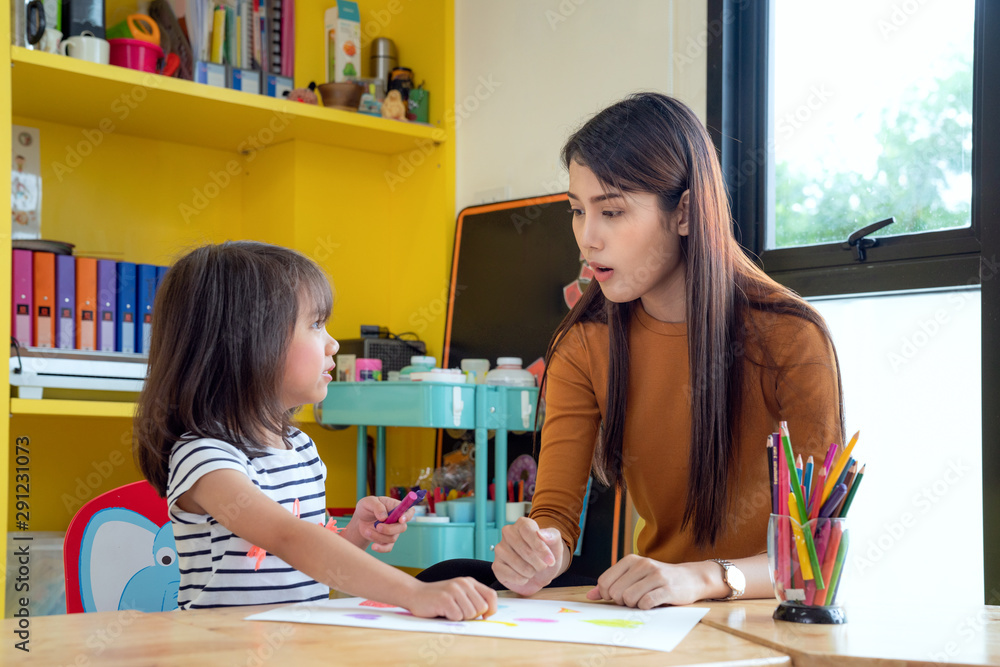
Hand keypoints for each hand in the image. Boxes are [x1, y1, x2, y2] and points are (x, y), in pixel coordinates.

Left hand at [345, 496, 412, 552]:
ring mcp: (393, 531)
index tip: (400, 519)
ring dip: (378, 536)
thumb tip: (384, 517)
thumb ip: (377, 507)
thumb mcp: (369, 502)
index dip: (407, 516)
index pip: (409, 511)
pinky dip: (381, 548)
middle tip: (377, 526)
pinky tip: (373, 546)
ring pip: (392, 538)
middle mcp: (398, 520)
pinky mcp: (386, 540)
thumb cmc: (367, 507)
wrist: (360, 519)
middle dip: (390, 529)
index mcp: (396, 507)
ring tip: (367, 531)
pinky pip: (388, 547)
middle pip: (402, 527)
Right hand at [405, 578, 497, 620]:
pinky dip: (451, 619)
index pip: (491, 595)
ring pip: (471, 614)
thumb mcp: (459, 594)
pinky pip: (457, 617)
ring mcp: (454, 590)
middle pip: (482, 608)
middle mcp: (463, 584)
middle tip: (459, 612)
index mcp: (469, 582)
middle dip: (473, 616)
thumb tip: (488, 614)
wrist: (415, 594)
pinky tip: (443, 612)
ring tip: (450, 611)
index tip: (484, 616)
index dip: (492, 609)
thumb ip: (473, 599)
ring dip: (460, 618)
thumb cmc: (439, 598)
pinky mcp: (445, 599)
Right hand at [491, 517, 565, 595]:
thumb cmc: (547, 556)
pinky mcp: (496, 565)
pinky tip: (524, 576)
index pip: (528, 531)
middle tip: (543, 566)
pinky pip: (510, 575)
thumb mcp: (556, 545)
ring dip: (531, 572)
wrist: (541, 573)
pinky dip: (522, 579)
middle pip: (524, 550)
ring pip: (518, 564)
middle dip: (538, 563)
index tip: (550, 560)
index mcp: (522, 524)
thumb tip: (541, 534)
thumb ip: (552, 536)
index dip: (540, 547)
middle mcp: (508, 533)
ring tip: (533, 569)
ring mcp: (500, 549)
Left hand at [586, 555, 703, 608]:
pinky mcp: (667, 589)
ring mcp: (656, 576)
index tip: (618, 596)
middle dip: (621, 601)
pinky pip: (646, 603)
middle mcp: (643, 564)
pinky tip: (651, 604)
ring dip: (634, 605)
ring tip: (643, 601)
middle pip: (616, 592)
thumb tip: (590, 596)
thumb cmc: (657, 579)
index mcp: (631, 560)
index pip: (605, 581)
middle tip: (633, 599)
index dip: (607, 594)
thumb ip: (612, 584)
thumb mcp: (634, 576)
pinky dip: (645, 608)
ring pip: (629, 598)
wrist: (690, 578)